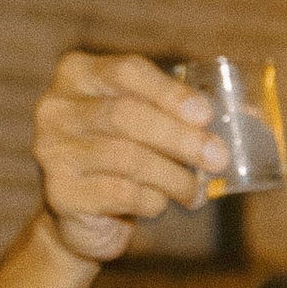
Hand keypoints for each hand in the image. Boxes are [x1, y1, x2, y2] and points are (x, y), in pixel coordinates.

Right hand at [33, 52, 231, 263]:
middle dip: (181, 138)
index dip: (169, 93)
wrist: (85, 215)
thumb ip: (173, 113)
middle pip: (127, 115)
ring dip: (174, 177)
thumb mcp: (143, 124)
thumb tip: (234, 121)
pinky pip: (121, 193)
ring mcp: (52, 150)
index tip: (206, 115)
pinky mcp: (60, 193)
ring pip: (127, 158)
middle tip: (218, 158)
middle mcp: (56, 108)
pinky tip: (163, 204)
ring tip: (196, 192)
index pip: (126, 71)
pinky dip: (153, 200)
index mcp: (77, 75)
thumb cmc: (124, 157)